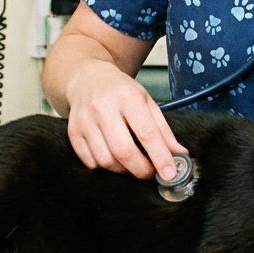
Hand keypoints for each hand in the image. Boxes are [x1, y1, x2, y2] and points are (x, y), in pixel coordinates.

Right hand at [63, 61, 186, 180]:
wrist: (87, 79)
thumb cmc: (121, 91)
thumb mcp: (146, 102)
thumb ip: (163, 130)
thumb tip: (180, 155)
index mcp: (127, 97)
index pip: (146, 133)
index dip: (160, 157)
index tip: (170, 174)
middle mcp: (103, 107)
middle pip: (123, 151)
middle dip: (141, 169)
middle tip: (150, 173)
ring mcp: (85, 120)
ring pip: (105, 160)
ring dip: (123, 170)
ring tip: (131, 163)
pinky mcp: (73, 132)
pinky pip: (90, 162)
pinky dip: (104, 167)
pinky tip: (112, 157)